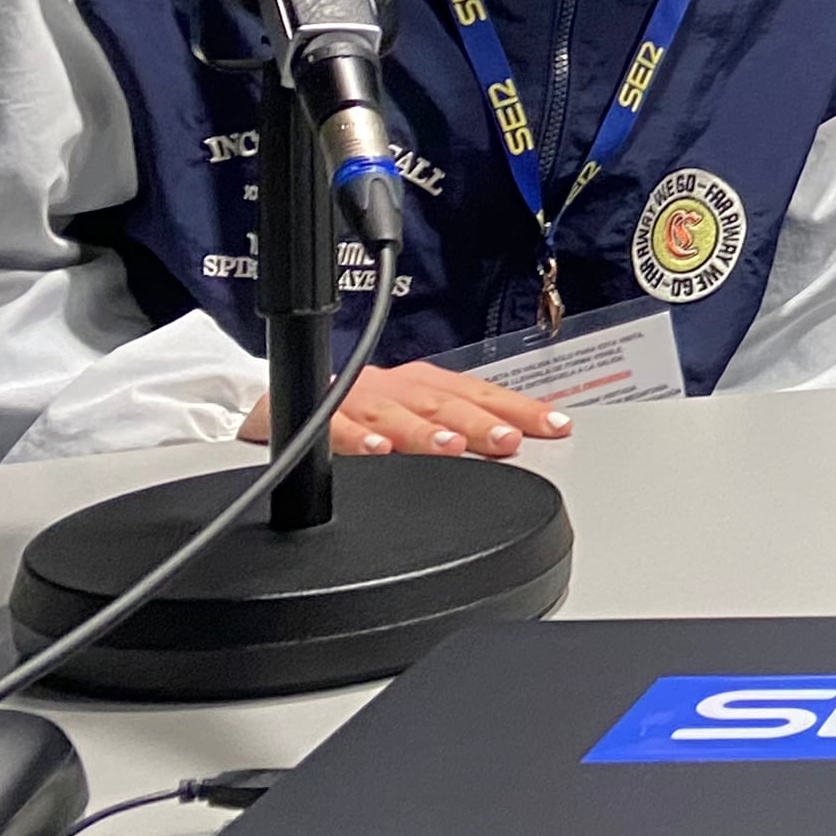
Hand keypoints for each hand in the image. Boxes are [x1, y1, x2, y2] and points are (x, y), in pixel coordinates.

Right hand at [239, 359, 570, 459]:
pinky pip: (330, 426)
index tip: (556, 426)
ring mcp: (352, 399)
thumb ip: (454, 431)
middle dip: (478, 423)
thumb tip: (515, 447)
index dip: (520, 409)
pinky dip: (353, 439)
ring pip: (393, 414)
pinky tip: (375, 450)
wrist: (279, 400)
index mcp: (424, 385)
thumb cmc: (355, 411)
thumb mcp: (410, 417)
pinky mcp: (309, 413)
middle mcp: (394, 388)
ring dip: (423, 431)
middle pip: (442, 403)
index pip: (481, 394)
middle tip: (508, 440)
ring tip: (450, 447)